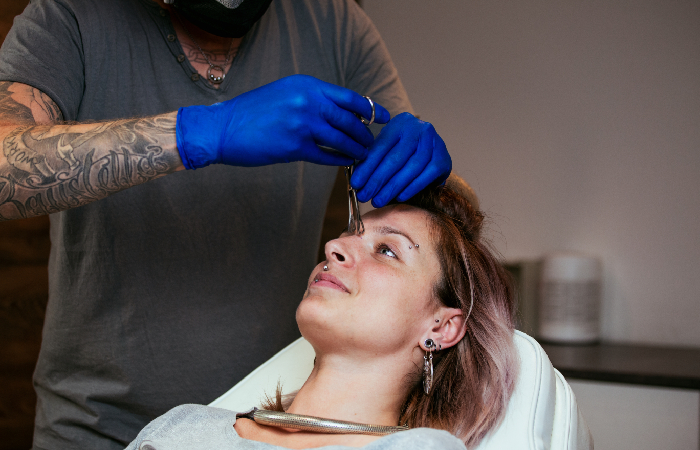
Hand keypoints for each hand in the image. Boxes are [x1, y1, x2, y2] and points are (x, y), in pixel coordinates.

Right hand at [175, 74, 389, 167]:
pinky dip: (339, 160)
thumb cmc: (252, 113)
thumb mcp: (285, 94)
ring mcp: (302, 124)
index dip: (370, 108)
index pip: (348, 97)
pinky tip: (346, 162)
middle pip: (349, 120)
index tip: (384, 117)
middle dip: (364, 134)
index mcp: (307, 86)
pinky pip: (326, 156)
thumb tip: (340, 112)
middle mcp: (308, 102)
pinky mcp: (295, 147)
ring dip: (355, 149)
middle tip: (372, 143)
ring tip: (363, 155)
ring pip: (341, 139)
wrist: (223, 128)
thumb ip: (312, 100)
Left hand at [351, 112, 451, 207]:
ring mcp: (435, 143)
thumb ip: (373, 160)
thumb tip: (357, 182)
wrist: (431, 151)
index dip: (367, 167)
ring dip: (393, 187)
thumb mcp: (387, 149)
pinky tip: (399, 197)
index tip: (355, 184)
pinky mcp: (444, 158)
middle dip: (377, 180)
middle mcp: (419, 129)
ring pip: (411, 168)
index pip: (381, 147)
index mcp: (400, 123)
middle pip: (395, 158)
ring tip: (379, 200)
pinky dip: (412, 188)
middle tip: (365, 196)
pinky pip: (426, 176)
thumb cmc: (403, 151)